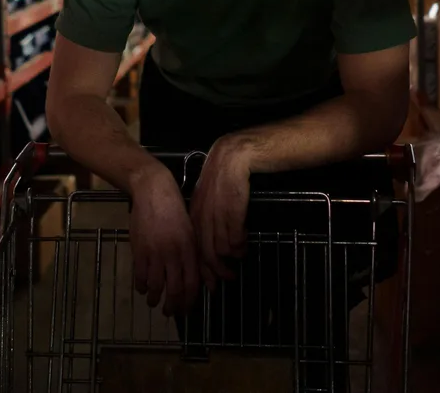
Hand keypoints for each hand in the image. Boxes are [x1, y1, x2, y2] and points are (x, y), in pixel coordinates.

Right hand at [129, 163, 199, 315]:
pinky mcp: (139, 249)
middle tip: (169, 312)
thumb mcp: (190, 232)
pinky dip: (141, 286)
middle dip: (172, 306)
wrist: (154, 192)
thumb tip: (201, 279)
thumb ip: (194, 256)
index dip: (189, 301)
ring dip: (154, 299)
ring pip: (155, 286)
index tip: (185, 310)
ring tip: (153, 302)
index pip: (192, 283)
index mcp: (189, 249)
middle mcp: (174, 254)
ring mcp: (155, 252)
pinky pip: (140, 275)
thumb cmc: (175, 211)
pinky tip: (142, 288)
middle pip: (174, 289)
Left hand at [190, 136, 253, 288]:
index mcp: (194, 214)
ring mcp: (216, 215)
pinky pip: (234, 237)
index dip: (201, 269)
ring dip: (231, 258)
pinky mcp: (231, 211)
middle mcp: (202, 217)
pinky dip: (240, 244)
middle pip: (205, 253)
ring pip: (220, 248)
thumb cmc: (225, 178)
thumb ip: (209, 219)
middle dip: (215, 271)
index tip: (209, 283)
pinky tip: (245, 240)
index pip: (194, 248)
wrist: (235, 156)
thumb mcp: (211, 199)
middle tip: (226, 281)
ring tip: (238, 262)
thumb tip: (215, 243)